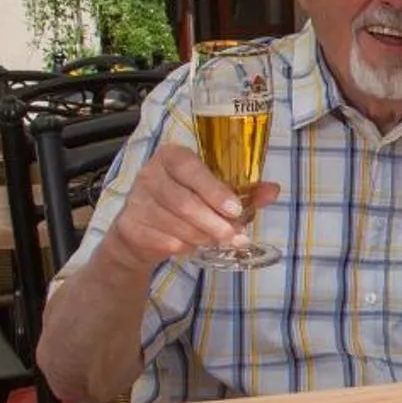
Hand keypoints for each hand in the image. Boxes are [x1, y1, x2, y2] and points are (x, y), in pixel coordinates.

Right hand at [104, 144, 281, 271]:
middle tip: (236, 236)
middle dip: (215, 222)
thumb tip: (273, 191)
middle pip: (184, 201)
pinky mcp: (128, 225)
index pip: (190, 168)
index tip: (236, 210)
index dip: (214, 190)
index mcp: (172, 156)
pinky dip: (183, 246)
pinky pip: (162, 240)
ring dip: (202, 236)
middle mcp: (149, 174)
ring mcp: (136, 200)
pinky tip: (192, 246)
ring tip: (217, 241)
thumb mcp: (215, 193)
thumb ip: (245, 190)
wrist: (144, 232)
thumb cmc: (187, 203)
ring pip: (175, 223)